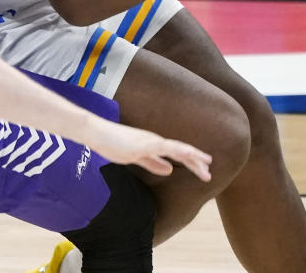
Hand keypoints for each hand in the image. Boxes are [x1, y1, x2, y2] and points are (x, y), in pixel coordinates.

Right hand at [90, 119, 211, 181]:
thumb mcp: (134, 158)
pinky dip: (179, 150)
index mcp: (153, 145)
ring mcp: (150, 141)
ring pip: (177, 149)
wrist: (96, 133)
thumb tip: (169, 170)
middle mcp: (155, 141)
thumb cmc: (111, 144)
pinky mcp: (144, 143)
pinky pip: (166, 147)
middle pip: (181, 152)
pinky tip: (189, 154)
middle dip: (196, 162)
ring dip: (192, 157)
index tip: (204, 169)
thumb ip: (152, 163)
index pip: (176, 154)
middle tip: (208, 173)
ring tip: (206, 166)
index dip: (191, 161)